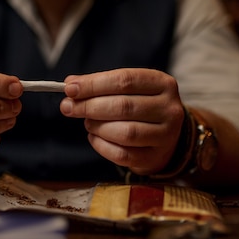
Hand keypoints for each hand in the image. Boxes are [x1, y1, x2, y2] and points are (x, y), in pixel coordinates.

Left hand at [60, 68, 184, 174]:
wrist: (166, 135)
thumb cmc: (140, 106)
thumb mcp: (127, 89)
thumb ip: (100, 84)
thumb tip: (71, 84)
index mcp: (162, 83)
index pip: (125, 80)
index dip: (94, 84)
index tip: (70, 89)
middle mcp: (170, 109)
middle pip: (123, 106)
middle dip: (89, 106)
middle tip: (68, 107)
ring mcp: (166, 135)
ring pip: (125, 132)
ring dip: (97, 127)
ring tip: (87, 122)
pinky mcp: (155, 157)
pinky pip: (122, 154)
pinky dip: (101, 145)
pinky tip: (94, 137)